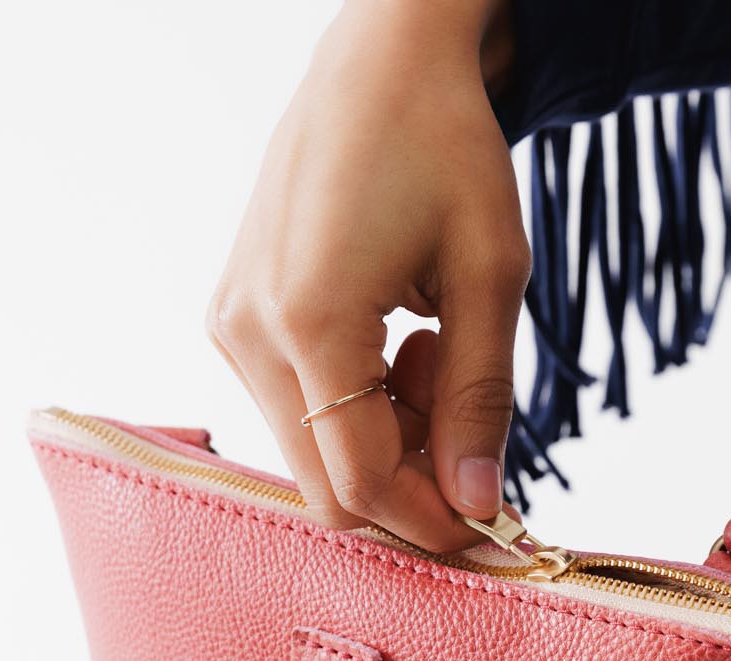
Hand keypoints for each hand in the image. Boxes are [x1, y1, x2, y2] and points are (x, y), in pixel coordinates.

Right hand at [205, 0, 526, 548]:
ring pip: (317, 454)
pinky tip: (401, 343)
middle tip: (471, 420)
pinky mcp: (236, 319)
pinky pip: (302, 411)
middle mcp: (247, 332)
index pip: (363, 483)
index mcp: (307, 321)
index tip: (499, 532)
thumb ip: (480, 401)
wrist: (380, 58)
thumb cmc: (445, 145)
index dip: (435, 523)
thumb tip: (480, 509)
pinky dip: (362, 407)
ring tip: (437, 352)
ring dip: (391, 438)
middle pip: (330, 486)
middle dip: (414, 484)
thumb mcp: (489, 276)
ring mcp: (231, 326)